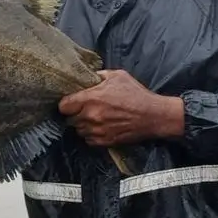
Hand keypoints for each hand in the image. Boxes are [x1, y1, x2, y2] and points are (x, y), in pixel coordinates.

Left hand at [58, 70, 182, 145]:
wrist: (154, 116)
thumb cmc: (137, 94)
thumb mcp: (118, 76)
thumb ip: (99, 75)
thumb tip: (87, 77)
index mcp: (91, 98)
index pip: (63, 106)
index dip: (66, 104)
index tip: (72, 102)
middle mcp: (90, 116)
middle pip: (69, 119)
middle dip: (76, 114)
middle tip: (86, 109)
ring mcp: (97, 131)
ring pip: (79, 131)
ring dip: (84, 125)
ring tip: (95, 119)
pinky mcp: (104, 142)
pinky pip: (89, 140)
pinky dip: (92, 135)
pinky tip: (101, 127)